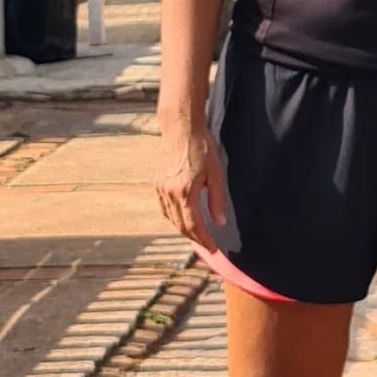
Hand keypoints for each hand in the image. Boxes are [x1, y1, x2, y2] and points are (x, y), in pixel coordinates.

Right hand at [155, 120, 226, 251]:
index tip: (213, 249)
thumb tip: (219, 222)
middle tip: (207, 246)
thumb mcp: (216, 173)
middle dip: (194, 238)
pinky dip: (173, 217)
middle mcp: (168, 193)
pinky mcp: (157, 183)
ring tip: (197, 235)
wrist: (180, 128)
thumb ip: (216, 199)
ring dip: (183, 229)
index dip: (204, 240)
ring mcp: (160, 188)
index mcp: (184, 192)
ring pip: (170, 217)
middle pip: (180, 225)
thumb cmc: (202, 147)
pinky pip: (164, 208)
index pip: (193, 225)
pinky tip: (182, 218)